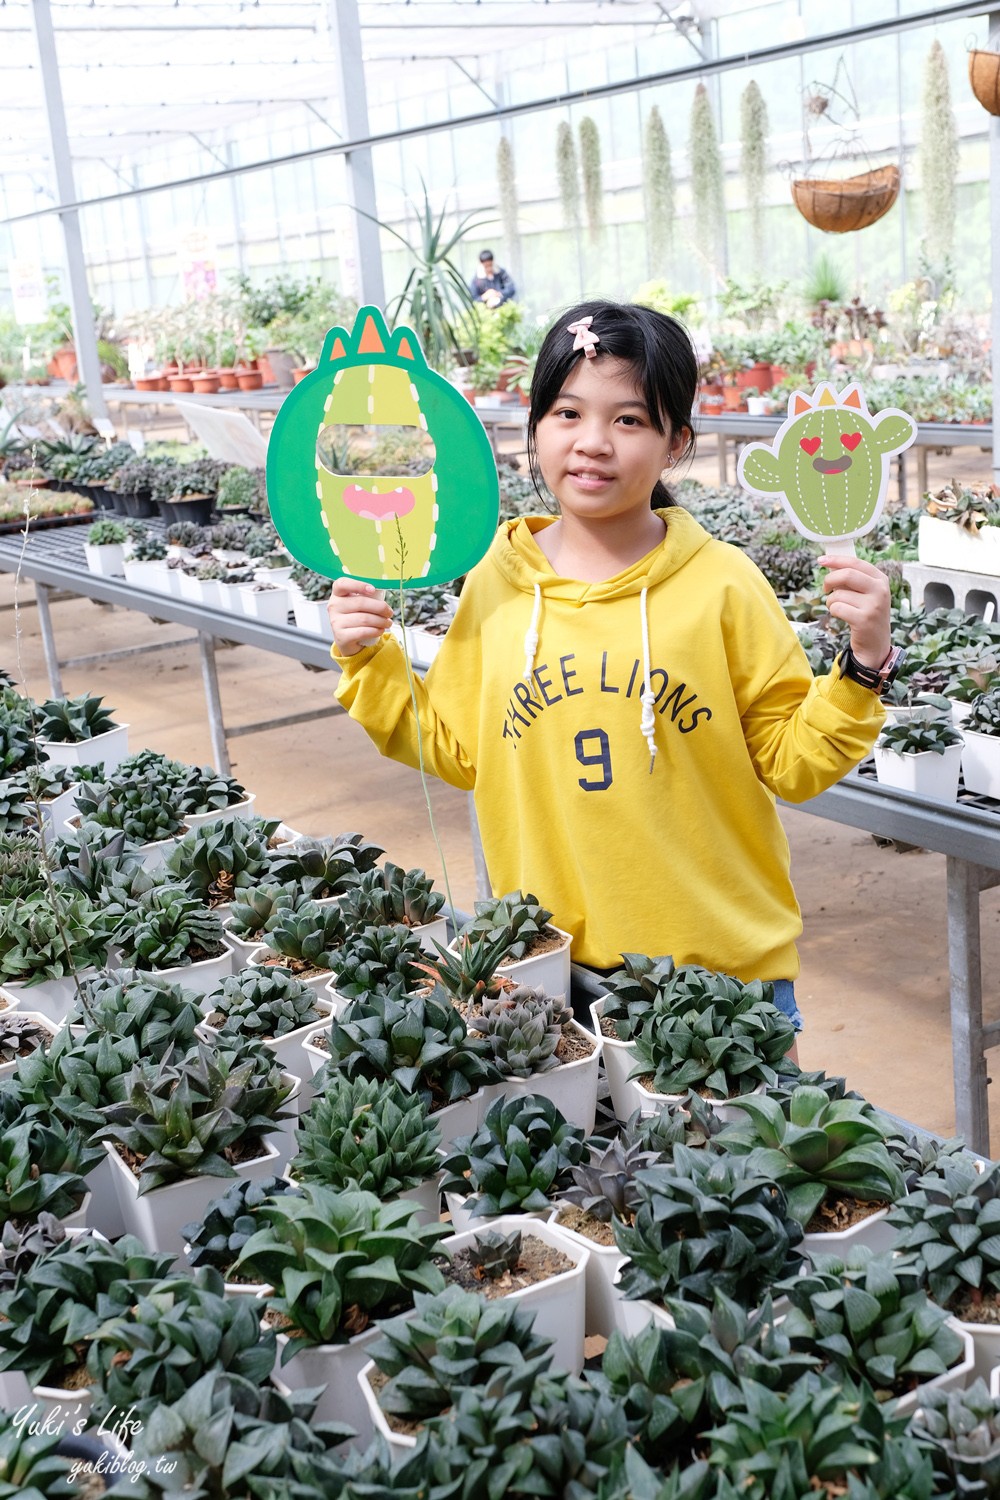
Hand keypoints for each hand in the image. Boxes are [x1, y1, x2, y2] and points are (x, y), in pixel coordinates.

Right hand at [327, 577, 391, 656]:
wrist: (349, 640)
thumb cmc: (357, 617)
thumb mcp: (359, 604)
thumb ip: (367, 596)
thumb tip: (382, 594)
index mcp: (338, 594)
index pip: (343, 584)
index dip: (358, 585)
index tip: (373, 589)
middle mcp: (334, 606)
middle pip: (360, 603)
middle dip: (380, 608)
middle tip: (389, 612)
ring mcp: (336, 622)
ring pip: (364, 619)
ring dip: (381, 621)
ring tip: (388, 622)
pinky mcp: (341, 636)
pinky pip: (363, 632)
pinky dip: (376, 631)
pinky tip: (380, 630)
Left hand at [817, 554, 890, 669]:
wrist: (875, 644)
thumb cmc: (866, 614)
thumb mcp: (866, 593)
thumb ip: (852, 579)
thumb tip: (829, 563)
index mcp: (881, 579)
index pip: (856, 562)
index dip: (836, 560)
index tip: (821, 560)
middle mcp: (880, 590)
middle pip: (846, 574)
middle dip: (829, 580)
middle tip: (825, 588)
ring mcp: (874, 605)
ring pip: (838, 594)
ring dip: (831, 601)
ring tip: (838, 608)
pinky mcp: (864, 620)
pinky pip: (837, 608)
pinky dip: (834, 611)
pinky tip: (841, 616)